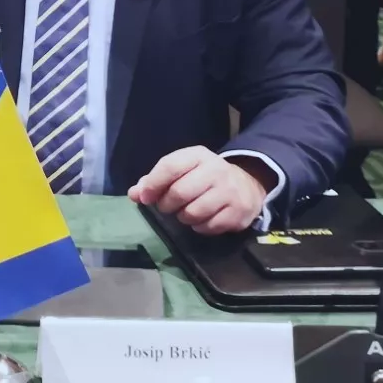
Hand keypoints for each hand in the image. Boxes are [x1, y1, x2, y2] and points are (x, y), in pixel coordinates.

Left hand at [128, 146, 270, 234]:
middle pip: (180, 192)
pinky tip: (202, 219)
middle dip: (166, 204)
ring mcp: (230, 192)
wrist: (247, 184)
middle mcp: (216, 170)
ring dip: (183, 217)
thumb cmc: (204, 177)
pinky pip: (208, 227)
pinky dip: (199, 227)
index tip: (145, 197)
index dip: (153, 184)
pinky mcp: (239, 212)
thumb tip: (134, 194)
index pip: (170, 166)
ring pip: (193, 212)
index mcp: (198, 155)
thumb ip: (155, 180)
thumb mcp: (182, 170)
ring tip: (185, 211)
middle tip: (166, 206)